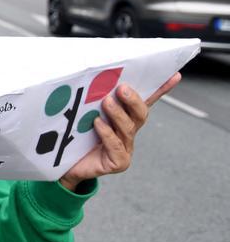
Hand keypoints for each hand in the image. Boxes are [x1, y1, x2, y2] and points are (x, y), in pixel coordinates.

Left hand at [59, 74, 180, 190]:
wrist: (65, 166)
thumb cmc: (76, 138)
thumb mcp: (84, 114)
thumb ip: (93, 100)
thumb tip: (94, 77)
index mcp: (125, 118)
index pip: (145, 101)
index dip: (161, 89)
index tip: (175, 75)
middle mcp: (128, 133)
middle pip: (140, 114)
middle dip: (133, 100)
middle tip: (122, 88)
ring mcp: (125, 149)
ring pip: (128, 128)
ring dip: (118, 114)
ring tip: (107, 102)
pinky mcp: (118, 162)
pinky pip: (116, 146)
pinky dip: (107, 133)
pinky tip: (98, 124)